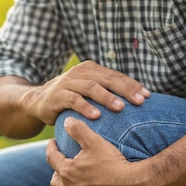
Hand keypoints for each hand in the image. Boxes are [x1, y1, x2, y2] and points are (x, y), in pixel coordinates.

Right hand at [23, 61, 149, 125]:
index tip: (148, 96)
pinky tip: (96, 116)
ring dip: (107, 97)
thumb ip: (106, 92)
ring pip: (91, 87)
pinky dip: (85, 107)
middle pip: (107, 79)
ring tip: (121, 108)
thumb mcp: (88, 92)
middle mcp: (80, 72)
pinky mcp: (57, 95)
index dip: (132, 85)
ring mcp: (67, 83)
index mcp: (91, 69)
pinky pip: (73, 100)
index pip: (116, 76)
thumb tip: (136, 101)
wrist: (37, 101)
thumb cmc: (69, 99)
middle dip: (125, 90)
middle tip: (140, 101)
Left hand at [46, 117, 149, 185]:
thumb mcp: (95, 141)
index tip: (53, 142)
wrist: (135, 185)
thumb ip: (78, 130)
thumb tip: (66, 121)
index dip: (51, 147)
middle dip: (57, 172)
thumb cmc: (113, 162)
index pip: (51, 157)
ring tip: (74, 184)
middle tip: (63, 164)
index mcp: (66, 173)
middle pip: (55, 182)